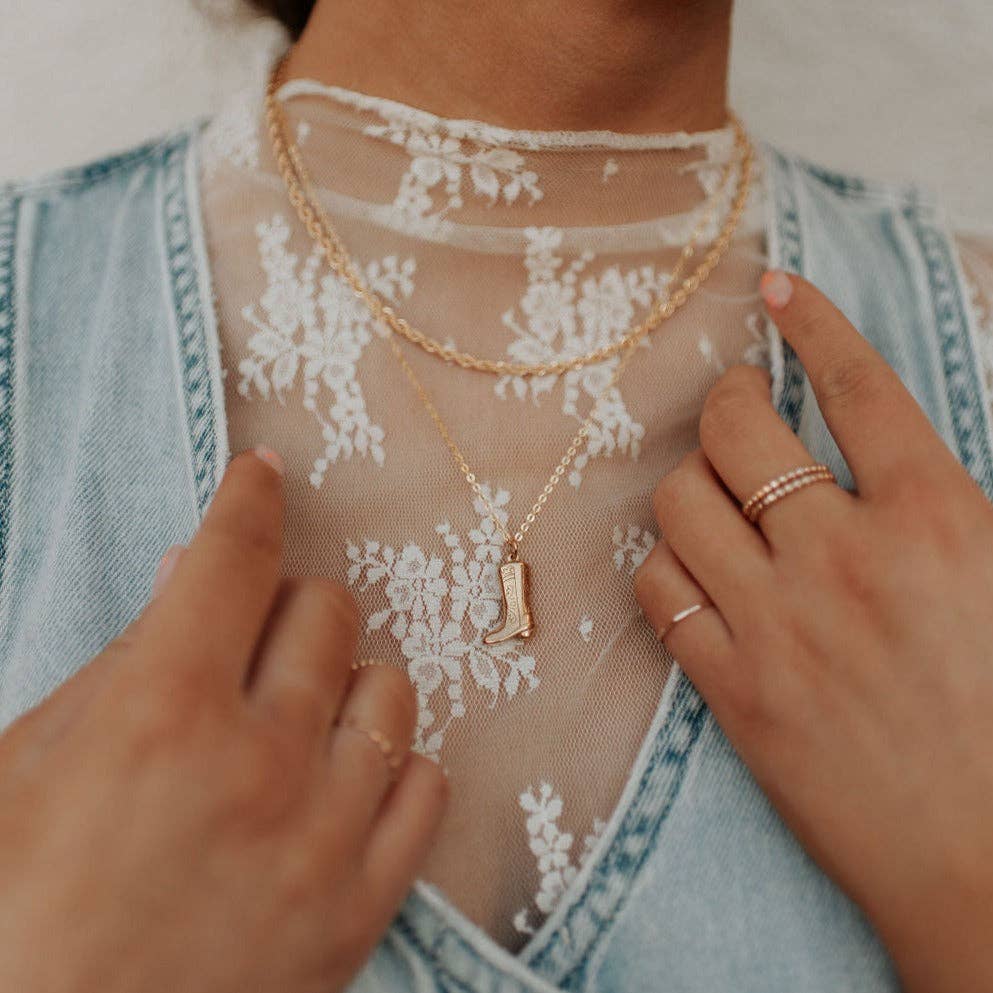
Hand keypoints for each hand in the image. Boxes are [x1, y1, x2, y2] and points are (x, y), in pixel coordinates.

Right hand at [0, 447, 447, 992]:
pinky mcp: (360, 910)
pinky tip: (347, 780)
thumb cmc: (10, 911)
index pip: (232, 559)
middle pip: (325, 610)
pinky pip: (426, 788)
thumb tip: (182, 574)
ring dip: (345, 680)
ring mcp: (322, 840)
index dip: (247, 501)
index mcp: (160, 715)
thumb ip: (116, 662)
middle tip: (251, 631)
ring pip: (389, 691)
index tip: (260, 478)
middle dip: (286, 600)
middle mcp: (259, 765)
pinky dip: (392, 767)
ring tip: (300, 711)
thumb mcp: (21, 769)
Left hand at [633, 271, 992, 992]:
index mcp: (940, 519)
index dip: (811, 320)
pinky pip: (658, 589)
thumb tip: (885, 455)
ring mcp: (779, 621)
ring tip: (712, 497)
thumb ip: (939, 508)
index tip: (774, 288)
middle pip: (739, 429)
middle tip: (736, 412)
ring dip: (688, 484)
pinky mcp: (732, 686)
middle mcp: (847, 555)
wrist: (987, 863)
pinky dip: (664, 567)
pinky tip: (690, 572)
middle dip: (726, 402)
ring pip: (680, 501)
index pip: (859, 384)